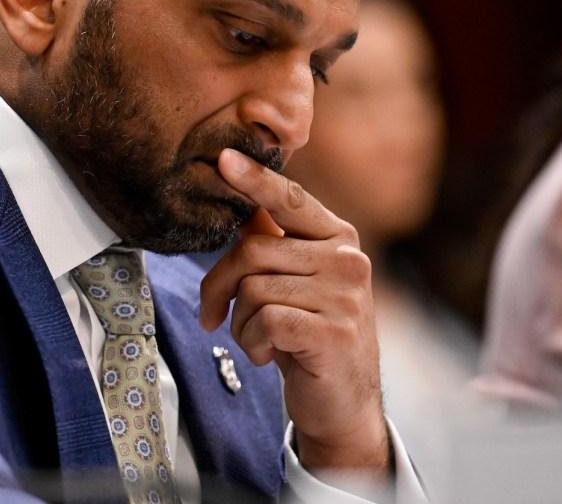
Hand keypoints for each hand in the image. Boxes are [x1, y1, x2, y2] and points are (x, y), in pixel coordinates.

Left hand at [199, 148, 388, 474]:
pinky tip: (270, 355)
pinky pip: (264, 321)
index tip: (224, 159)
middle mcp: (347, 259)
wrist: (342, 402)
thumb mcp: (295, 282)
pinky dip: (252, 343)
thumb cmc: (309, 335)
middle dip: (220, 285)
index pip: (290, 199)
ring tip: (260, 340)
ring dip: (240, 323)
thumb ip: (275, 241)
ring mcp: (344, 296)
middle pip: (251, 249)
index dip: (256, 179)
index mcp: (338, 238)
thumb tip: (242, 202)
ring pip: (253, 288)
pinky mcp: (332, 331)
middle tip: (213, 314)